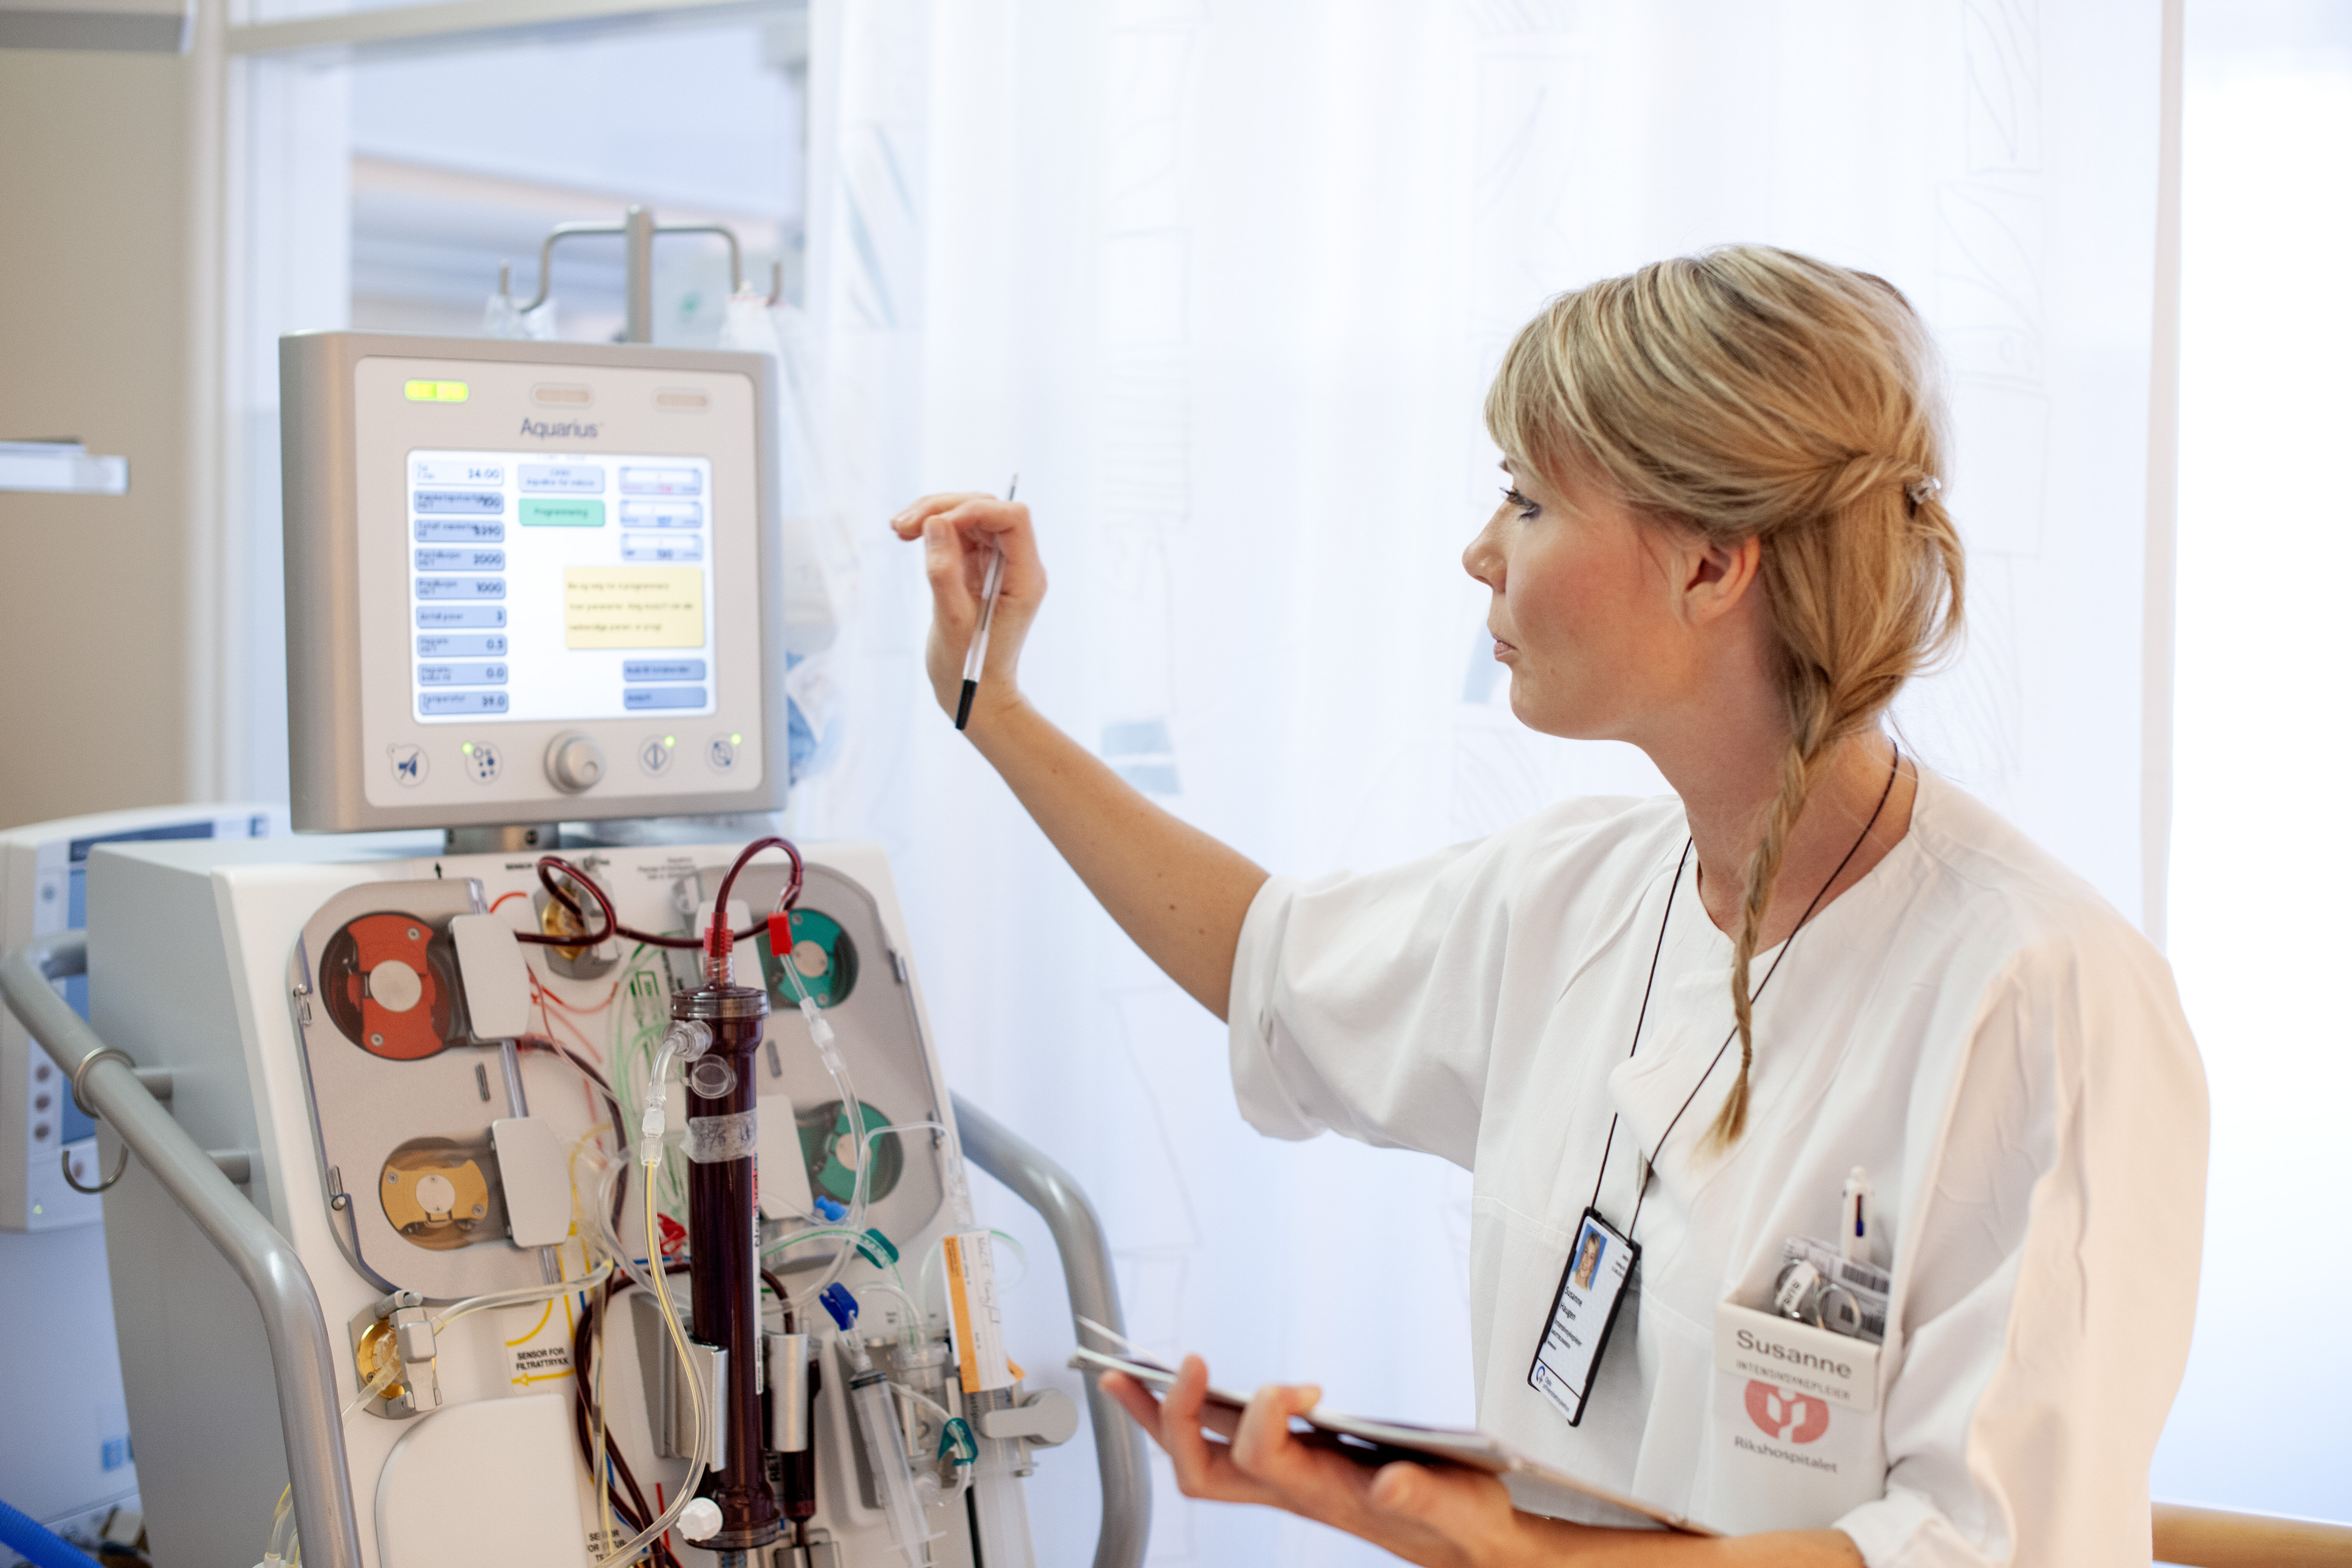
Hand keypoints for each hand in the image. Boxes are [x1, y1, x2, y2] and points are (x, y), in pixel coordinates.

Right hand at [888, 491, 1044, 729]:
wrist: (974, 693)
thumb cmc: (969, 668)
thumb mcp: (952, 622)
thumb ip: (944, 571)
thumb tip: (935, 522)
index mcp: (1025, 578)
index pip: (1013, 519)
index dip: (974, 510)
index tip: (936, 525)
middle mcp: (1017, 565)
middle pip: (988, 510)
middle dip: (945, 508)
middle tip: (902, 526)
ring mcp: (997, 564)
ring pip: (970, 516)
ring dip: (934, 514)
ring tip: (898, 529)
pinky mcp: (977, 567)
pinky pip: (958, 533)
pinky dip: (932, 528)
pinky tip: (906, 534)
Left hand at [1099, 1358, 1542, 1567]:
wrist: (1462, 1542)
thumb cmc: (1455, 1522)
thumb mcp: (1454, 1507)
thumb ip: (1422, 1494)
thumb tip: (1390, 1483)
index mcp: (1326, 1494)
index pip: (1265, 1456)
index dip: (1268, 1414)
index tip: (1302, 1386)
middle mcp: (1292, 1490)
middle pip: (1204, 1470)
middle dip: (1178, 1419)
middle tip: (1182, 1367)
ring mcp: (1284, 1481)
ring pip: (1200, 1459)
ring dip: (1158, 1418)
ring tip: (1125, 1375)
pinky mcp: (1290, 1466)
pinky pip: (1219, 1445)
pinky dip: (1187, 1416)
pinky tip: (1174, 1389)